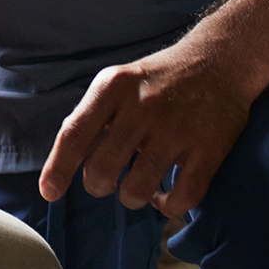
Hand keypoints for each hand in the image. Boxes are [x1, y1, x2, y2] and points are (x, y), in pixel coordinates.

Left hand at [39, 40, 252, 216]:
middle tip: (106, 182)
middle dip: (98, 185)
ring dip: (131, 198)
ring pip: (138, 189)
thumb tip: (64, 159)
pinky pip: (182, 197)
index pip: (75, 134)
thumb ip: (93, 115)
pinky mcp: (210, 149)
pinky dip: (166, 207)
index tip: (49, 193)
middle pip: (103, 168)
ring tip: (136, 189)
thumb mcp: (117, 82)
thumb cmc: (157, 79)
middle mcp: (142, 107)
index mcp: (113, 87)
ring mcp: (178, 129)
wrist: (218, 61)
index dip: (58, 168)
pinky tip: (162, 197)